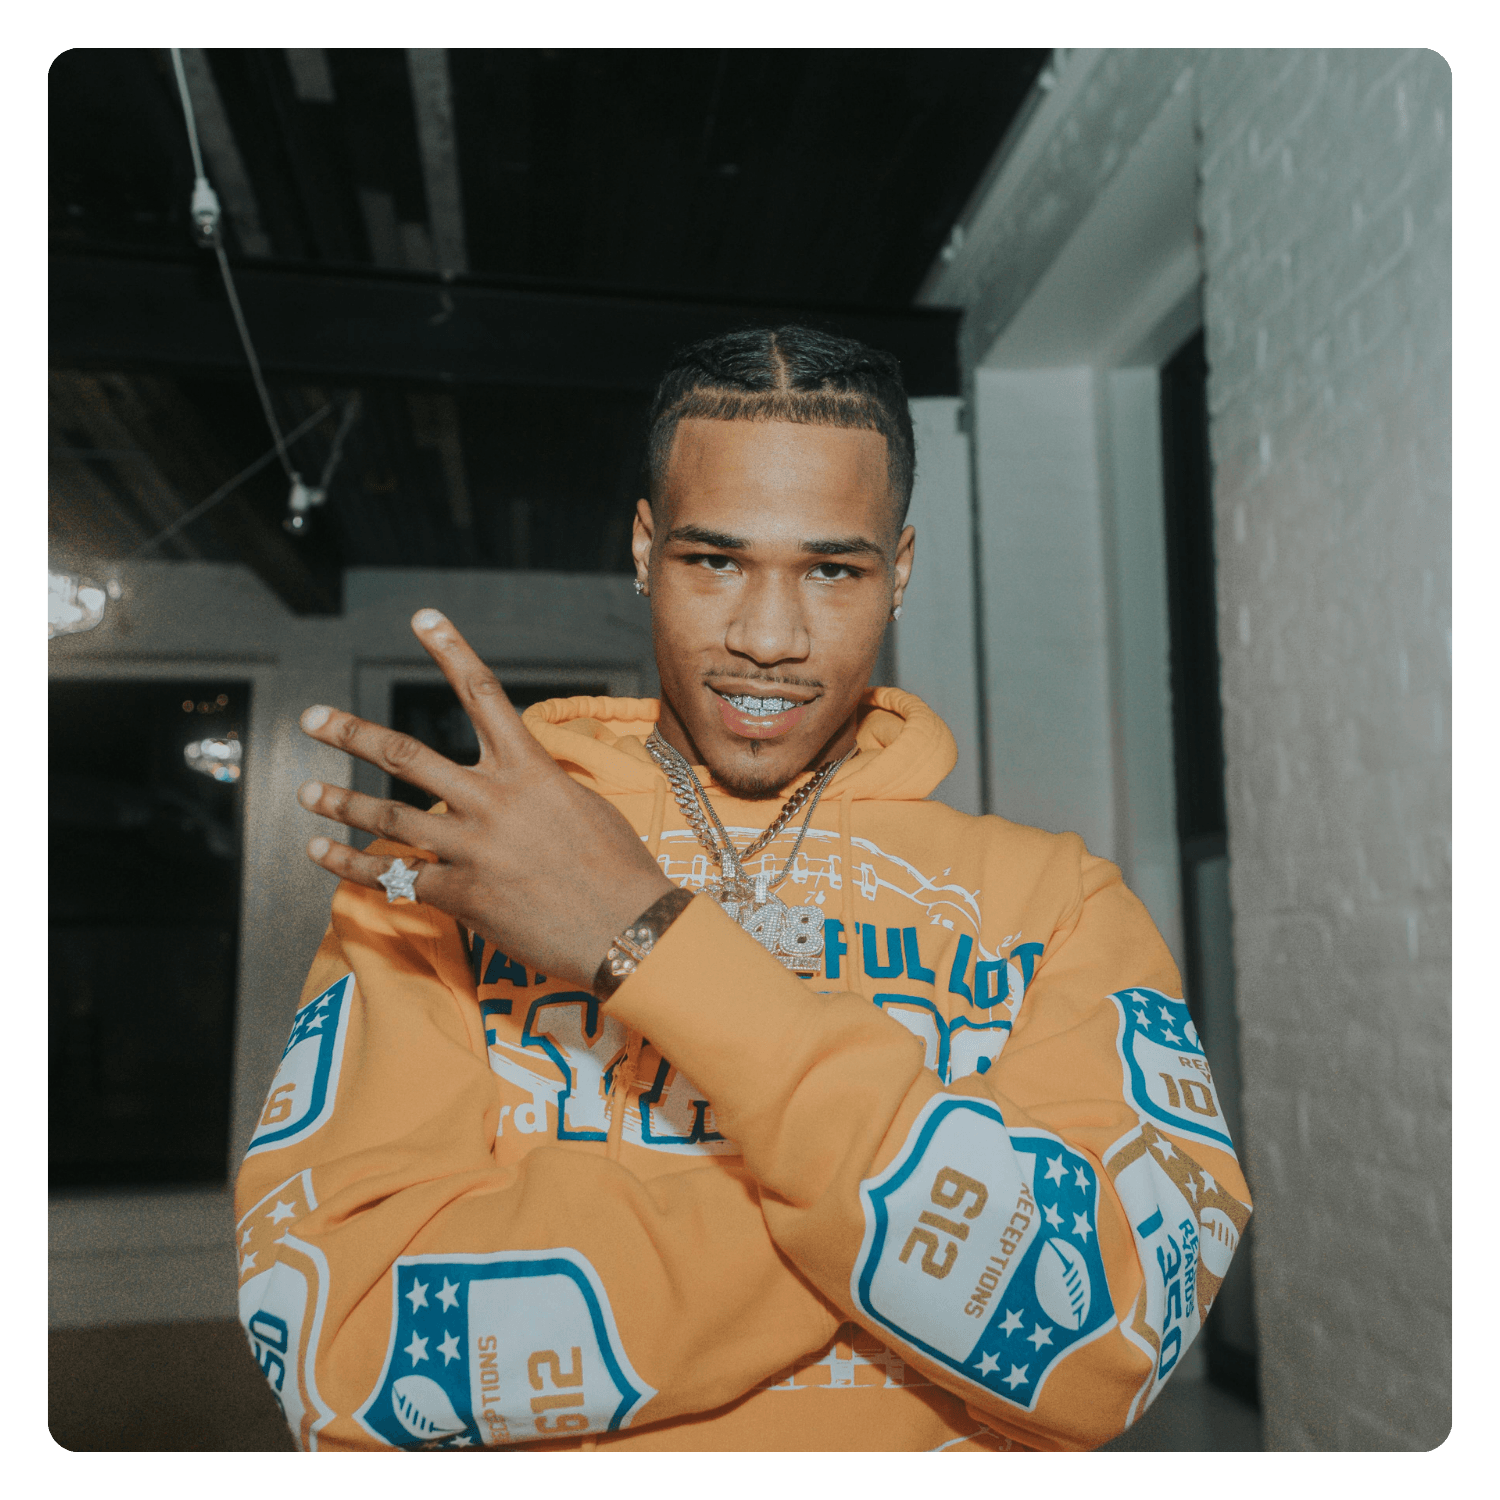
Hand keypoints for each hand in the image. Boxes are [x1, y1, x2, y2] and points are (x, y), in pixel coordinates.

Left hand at [296, 609, 673, 990]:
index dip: (451, 651)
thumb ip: (541, 787)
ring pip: (390, 818)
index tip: (422, 619)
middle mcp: (493, 800)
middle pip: (406, 756)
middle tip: (312, 719)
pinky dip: (353, 867)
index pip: (482, 694)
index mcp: (530, 770)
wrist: (628, 928)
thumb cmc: (620, 868)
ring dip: (342, 803)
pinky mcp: (462, 894)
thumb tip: (520, 783)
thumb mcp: (585, 806)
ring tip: (307, 791)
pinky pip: (394, 878)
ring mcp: (472, 848)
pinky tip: (323, 855)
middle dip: (352, 733)